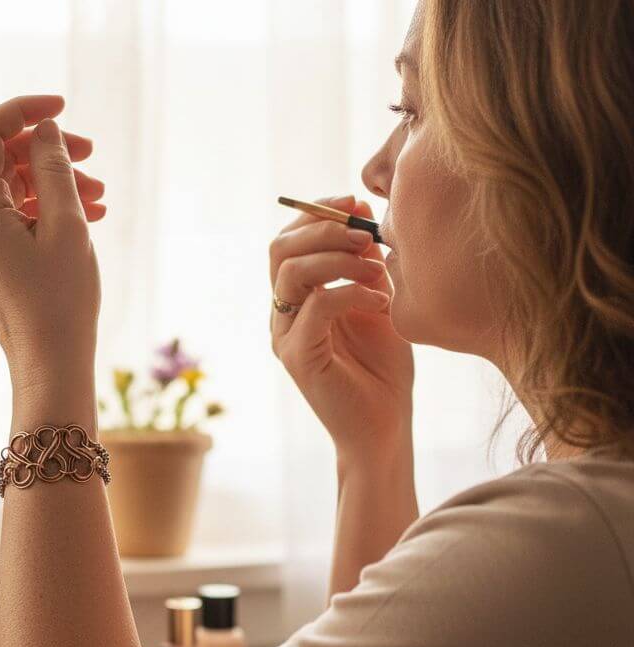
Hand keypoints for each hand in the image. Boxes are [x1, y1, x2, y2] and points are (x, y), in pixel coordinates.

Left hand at [0, 95, 105, 395]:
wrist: (50, 365)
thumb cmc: (61, 303)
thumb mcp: (67, 226)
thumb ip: (54, 168)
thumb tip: (45, 131)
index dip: (25, 109)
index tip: (63, 107)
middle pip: (0, 158)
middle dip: (47, 150)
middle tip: (92, 156)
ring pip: (11, 188)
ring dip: (53, 182)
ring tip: (98, 196)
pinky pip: (13, 216)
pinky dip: (45, 209)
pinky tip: (85, 216)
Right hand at [270, 195, 413, 460]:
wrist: (384, 427)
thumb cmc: (383, 369)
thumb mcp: (379, 301)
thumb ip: (366, 263)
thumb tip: (364, 213)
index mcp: (297, 299)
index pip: (289, 241)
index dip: (318, 214)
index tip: (357, 202)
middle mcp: (283, 315)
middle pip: (280, 250)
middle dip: (324, 229)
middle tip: (366, 230)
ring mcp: (286, 337)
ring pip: (292, 274)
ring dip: (339, 259)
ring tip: (377, 269)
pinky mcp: (299, 360)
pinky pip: (317, 308)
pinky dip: (352, 293)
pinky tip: (382, 303)